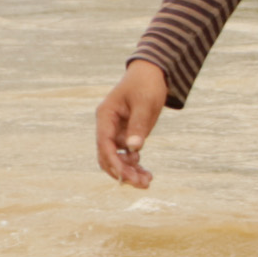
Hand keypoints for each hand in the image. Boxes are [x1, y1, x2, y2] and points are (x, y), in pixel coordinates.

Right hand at [95, 59, 168, 187]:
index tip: (126, 176)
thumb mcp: (145, 103)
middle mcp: (107, 126)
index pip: (104, 144)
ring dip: (129, 171)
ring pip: (117, 158)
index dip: (113, 162)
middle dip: (122, 171)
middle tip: (141, 183)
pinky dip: (135, 165)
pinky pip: (127, 154)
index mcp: (105, 116)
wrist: (153, 73)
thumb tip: (134, 149)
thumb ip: (139, 125)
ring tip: (147, 182)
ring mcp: (117, 131)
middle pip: (107, 155)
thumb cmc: (147, 84)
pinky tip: (147, 174)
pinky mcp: (128, 134)